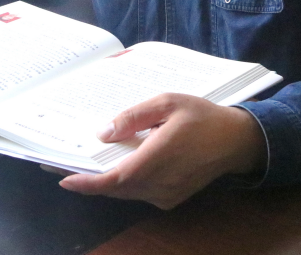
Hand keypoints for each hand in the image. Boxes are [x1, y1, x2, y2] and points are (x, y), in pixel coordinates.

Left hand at [59, 93, 266, 209]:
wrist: (236, 140)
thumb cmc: (202, 116)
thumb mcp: (168, 102)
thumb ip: (134, 116)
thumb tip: (104, 133)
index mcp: (157, 159)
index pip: (114, 180)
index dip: (86, 183)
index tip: (63, 178)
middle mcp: (160, 184)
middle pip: (116, 188)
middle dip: (89, 180)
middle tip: (63, 164)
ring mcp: (166, 195)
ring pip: (127, 192)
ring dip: (106, 181)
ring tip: (87, 164)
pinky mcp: (172, 198)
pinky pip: (140, 193)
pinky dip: (125, 183)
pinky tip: (119, 166)